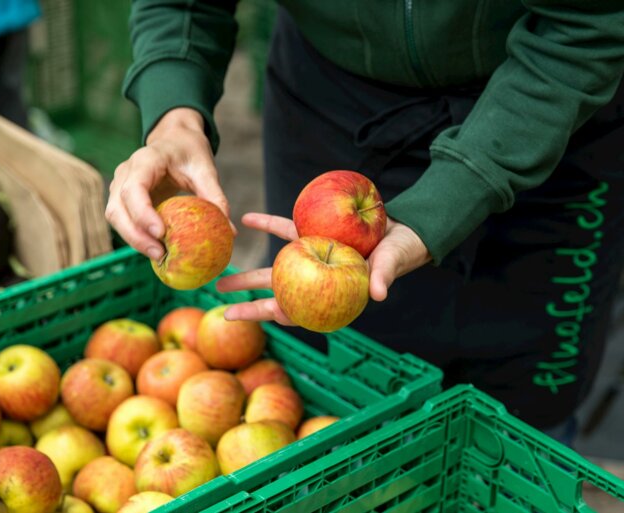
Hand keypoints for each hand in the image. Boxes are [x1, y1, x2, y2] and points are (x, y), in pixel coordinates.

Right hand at [105, 108, 234, 261]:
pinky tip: (157, 249)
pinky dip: (136, 237)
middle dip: (136, 235)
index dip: (143, 213)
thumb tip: (230, 232)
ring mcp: (119, 186)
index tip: (161, 233)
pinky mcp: (122, 199)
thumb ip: (216, 197)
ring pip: (115, 217)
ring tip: (160, 256)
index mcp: (146, 160)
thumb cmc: (189, 152)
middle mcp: (125, 172)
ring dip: (134, 240)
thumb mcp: (206, 169)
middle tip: (160, 254)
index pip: (134, 188)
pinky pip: (123, 221)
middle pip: (117, 209)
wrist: (174, 139)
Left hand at [216, 213, 431, 324]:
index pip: (297, 309)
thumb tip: (379, 295)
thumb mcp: (392, 264)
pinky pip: (286, 231)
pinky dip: (267, 225)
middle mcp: (318, 280)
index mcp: (332, 294)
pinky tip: (247, 218)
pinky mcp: (315, 234)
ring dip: (250, 271)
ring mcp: (313, 258)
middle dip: (249, 299)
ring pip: (276, 267)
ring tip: (223, 275)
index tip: (247, 315)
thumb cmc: (400, 253)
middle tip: (220, 301)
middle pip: (278, 292)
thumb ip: (383, 278)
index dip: (273, 314)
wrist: (403, 229)